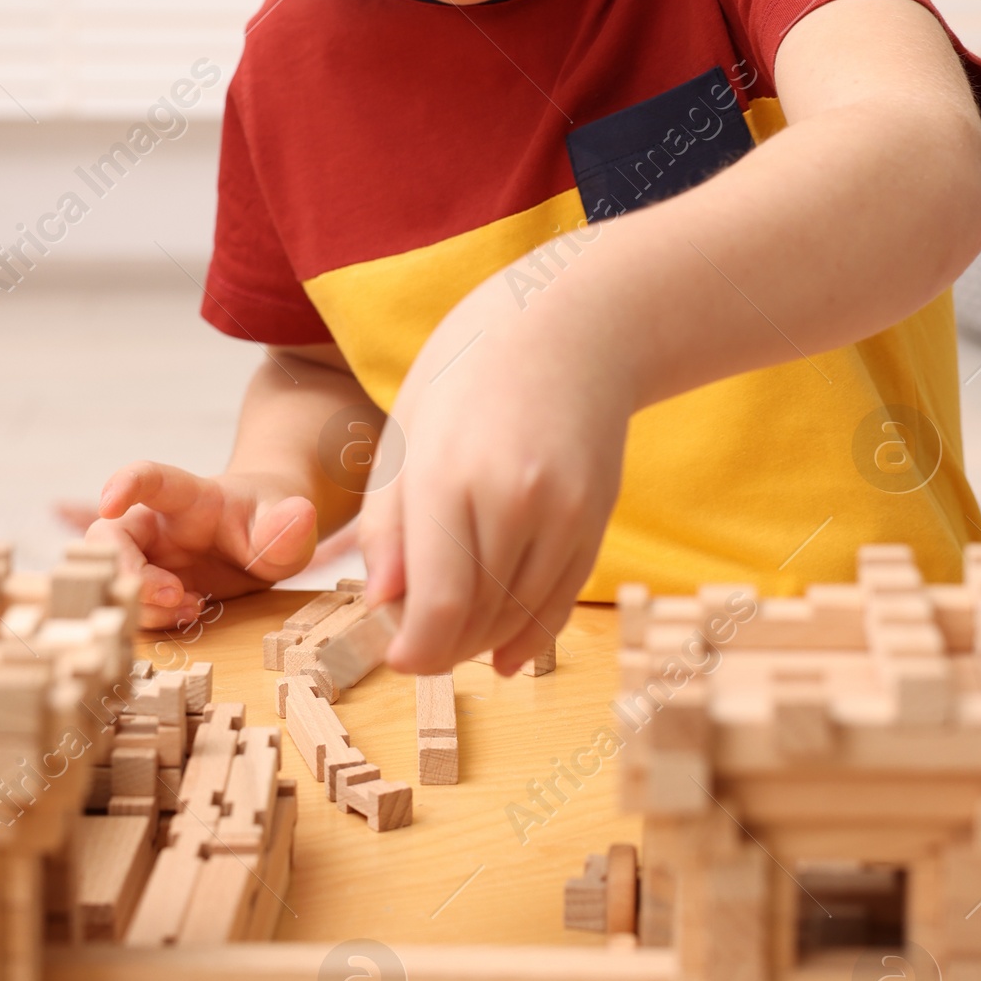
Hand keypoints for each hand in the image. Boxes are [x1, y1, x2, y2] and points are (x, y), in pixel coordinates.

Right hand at [89, 461, 317, 632]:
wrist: (272, 536)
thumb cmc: (275, 518)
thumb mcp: (290, 521)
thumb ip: (288, 524)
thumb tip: (298, 517)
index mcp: (188, 497)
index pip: (149, 479)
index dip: (124, 486)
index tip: (108, 502)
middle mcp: (158, 525)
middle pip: (112, 537)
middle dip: (127, 571)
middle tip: (173, 594)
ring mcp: (151, 558)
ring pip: (115, 578)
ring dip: (143, 604)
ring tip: (193, 609)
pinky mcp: (151, 588)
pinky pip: (133, 606)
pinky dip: (151, 620)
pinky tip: (190, 616)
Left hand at [360, 270, 629, 674]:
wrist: (570, 323)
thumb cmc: (469, 369)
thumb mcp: (405, 436)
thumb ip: (389, 526)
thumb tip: (383, 605)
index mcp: (450, 477)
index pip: (439, 605)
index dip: (416, 651)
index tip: (397, 657)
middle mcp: (516, 500)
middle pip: (480, 620)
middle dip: (442, 647)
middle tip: (414, 641)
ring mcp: (566, 512)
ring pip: (522, 617)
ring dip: (483, 642)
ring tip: (453, 631)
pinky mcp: (596, 518)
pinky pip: (562, 598)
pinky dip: (531, 632)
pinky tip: (505, 650)